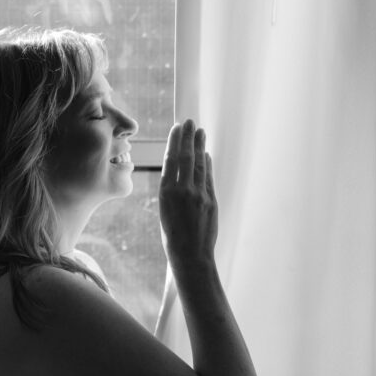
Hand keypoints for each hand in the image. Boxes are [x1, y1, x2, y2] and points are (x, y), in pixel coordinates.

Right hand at [159, 120, 217, 267]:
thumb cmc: (173, 236)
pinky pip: (208, 177)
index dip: (175, 142)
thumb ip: (172, 190)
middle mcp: (182, 191)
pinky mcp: (210, 200)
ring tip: (200, 131)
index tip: (177, 128)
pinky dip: (207, 163)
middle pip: (185, 157)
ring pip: (198, 164)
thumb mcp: (165, 211)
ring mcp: (198, 195)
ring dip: (199, 146)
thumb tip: (179, 171)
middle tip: (190, 121)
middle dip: (188, 138)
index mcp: (166, 193)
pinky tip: (205, 153)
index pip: (171, 160)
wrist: (190, 254)